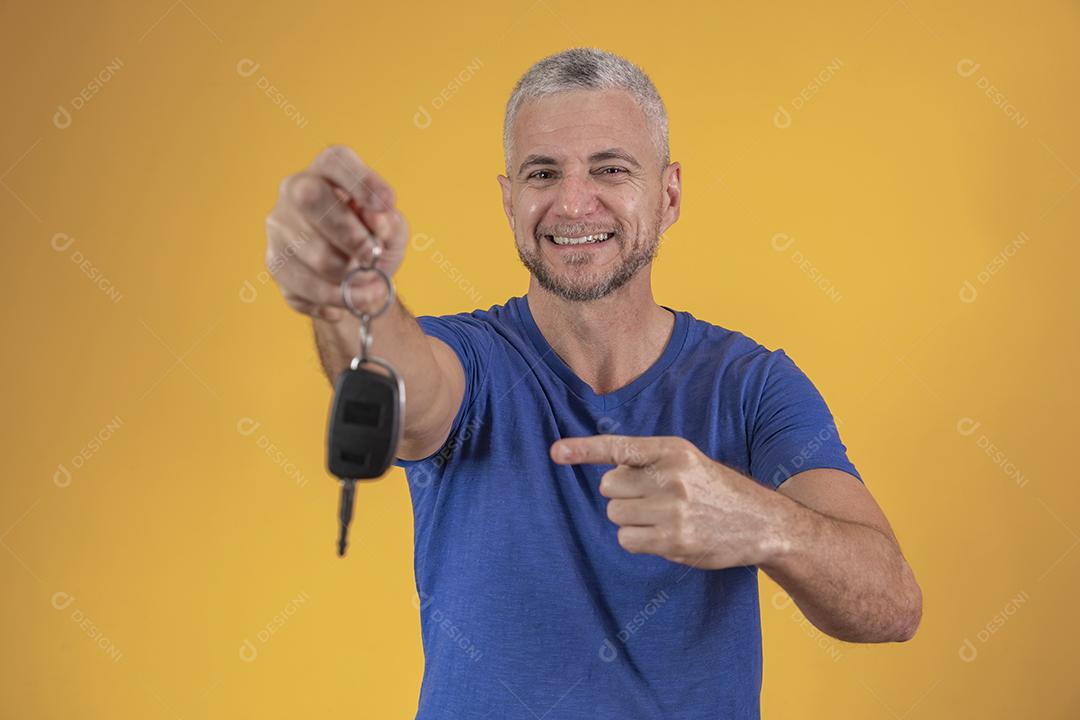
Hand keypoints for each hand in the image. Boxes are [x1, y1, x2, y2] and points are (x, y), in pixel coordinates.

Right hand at [265, 145, 409, 320]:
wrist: (354, 280)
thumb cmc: (372, 242)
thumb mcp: (392, 231)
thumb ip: (390, 223)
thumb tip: (379, 220)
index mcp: (327, 171)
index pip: (336, 161)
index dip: (361, 180)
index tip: (386, 205)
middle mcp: (295, 190)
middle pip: (310, 198)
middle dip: (348, 233)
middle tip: (372, 256)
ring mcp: (280, 227)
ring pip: (311, 252)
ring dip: (349, 278)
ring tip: (371, 287)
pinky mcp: (275, 263)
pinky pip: (305, 286)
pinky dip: (335, 299)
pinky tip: (349, 298)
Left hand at [550, 435, 784, 569]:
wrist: (762, 523)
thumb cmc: (716, 491)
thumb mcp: (688, 461)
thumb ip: (649, 462)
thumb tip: (607, 471)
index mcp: (673, 450)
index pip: (619, 447)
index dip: (583, 449)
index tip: (556, 452)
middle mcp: (672, 476)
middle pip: (609, 486)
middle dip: (622, 495)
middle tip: (651, 500)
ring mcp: (673, 509)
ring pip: (615, 514)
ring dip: (630, 519)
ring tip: (662, 518)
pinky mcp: (674, 540)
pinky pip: (627, 540)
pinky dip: (637, 540)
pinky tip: (663, 537)